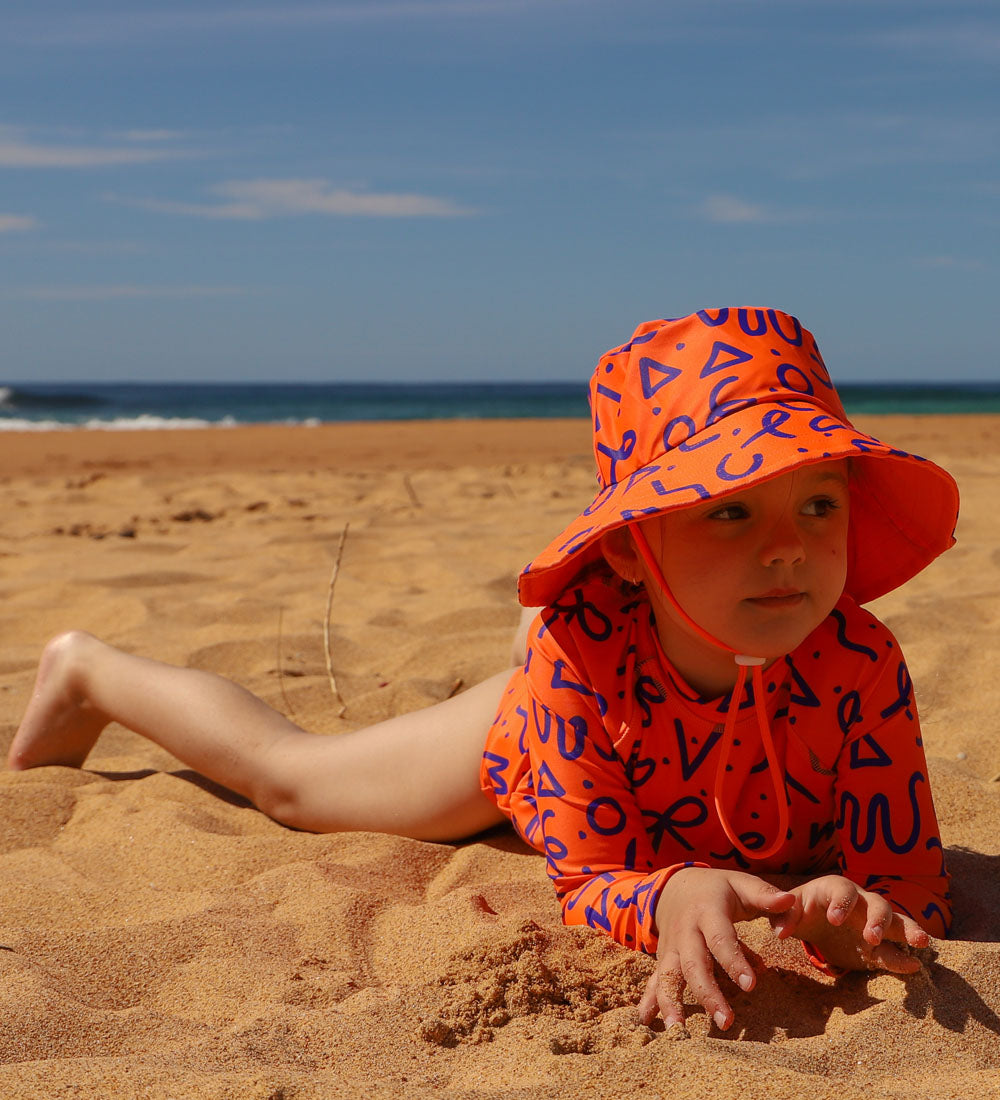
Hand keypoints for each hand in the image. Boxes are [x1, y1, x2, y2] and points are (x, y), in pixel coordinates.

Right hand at [637, 867, 795, 1031]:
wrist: (675, 887)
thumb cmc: (717, 889)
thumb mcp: (740, 884)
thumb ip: (765, 896)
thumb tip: (791, 901)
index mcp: (707, 911)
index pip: (720, 938)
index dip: (734, 961)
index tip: (750, 986)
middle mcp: (685, 931)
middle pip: (693, 963)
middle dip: (707, 993)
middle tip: (725, 1021)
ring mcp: (670, 947)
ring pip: (668, 975)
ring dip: (671, 1002)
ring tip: (679, 1030)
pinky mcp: (663, 960)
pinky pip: (654, 981)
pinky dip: (649, 1001)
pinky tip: (647, 1022)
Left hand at [770, 874, 929, 973]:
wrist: (810, 922)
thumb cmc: (799, 909)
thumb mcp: (786, 910)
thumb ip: (781, 917)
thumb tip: (780, 931)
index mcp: (834, 889)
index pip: (843, 890)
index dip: (842, 902)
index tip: (834, 919)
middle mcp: (860, 903)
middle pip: (877, 903)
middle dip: (877, 919)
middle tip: (872, 937)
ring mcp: (872, 924)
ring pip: (896, 923)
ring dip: (907, 930)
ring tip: (920, 942)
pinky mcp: (877, 948)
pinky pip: (894, 951)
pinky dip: (904, 958)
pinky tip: (914, 966)